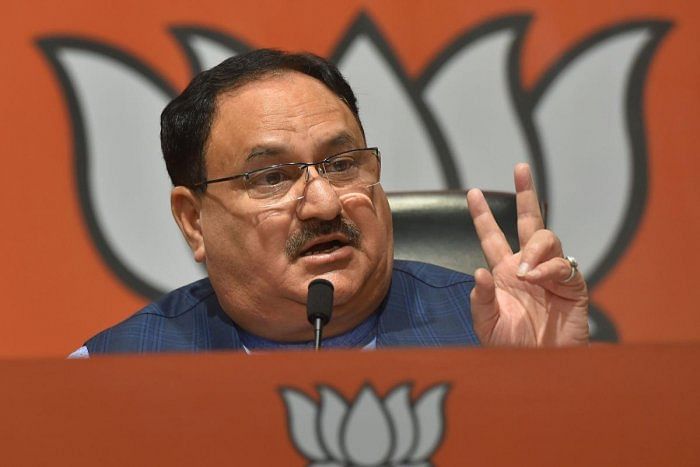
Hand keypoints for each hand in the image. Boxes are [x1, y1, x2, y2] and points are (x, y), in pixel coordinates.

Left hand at [466, 163, 588, 345]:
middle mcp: (527, 266)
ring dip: (534, 248)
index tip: (470, 193)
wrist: (538, 367)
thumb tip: (478, 271)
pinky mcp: (572, 286)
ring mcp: (550, 274)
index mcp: (504, 272)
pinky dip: (549, 269)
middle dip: (525, 194)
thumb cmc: (511, 347)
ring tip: (524, 271)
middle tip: (521, 168)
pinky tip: (537, 279)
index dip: (482, 215)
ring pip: (547, 239)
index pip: (492, 236)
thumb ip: (480, 298)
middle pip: (529, 222)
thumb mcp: (486, 323)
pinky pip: (563, 266)